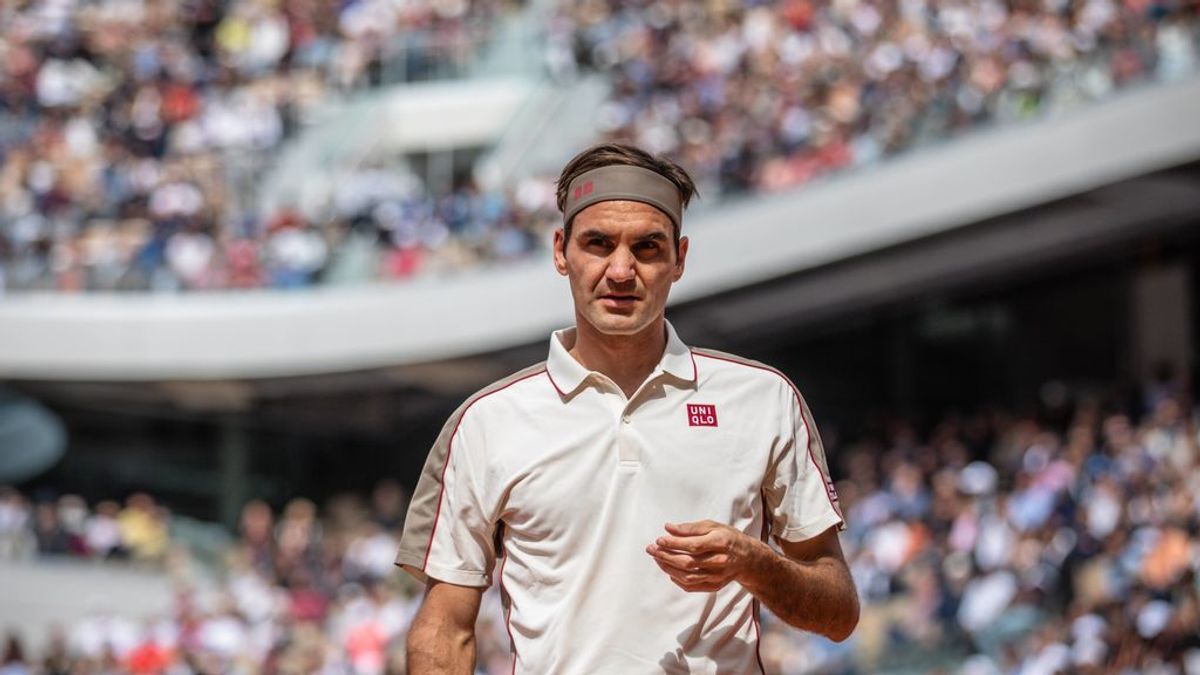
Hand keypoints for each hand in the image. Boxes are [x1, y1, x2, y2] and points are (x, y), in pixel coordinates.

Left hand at [645, 520, 760, 592]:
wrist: (748, 558)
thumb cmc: (727, 538)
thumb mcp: (713, 526)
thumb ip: (690, 528)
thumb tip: (668, 528)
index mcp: (721, 543)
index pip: (693, 545)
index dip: (674, 544)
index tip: (659, 540)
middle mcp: (720, 561)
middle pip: (688, 562)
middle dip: (666, 556)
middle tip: (651, 549)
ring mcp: (718, 576)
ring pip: (687, 576)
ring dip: (668, 568)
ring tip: (657, 559)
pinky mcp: (715, 586)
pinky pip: (692, 586)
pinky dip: (678, 580)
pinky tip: (669, 571)